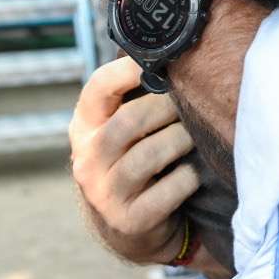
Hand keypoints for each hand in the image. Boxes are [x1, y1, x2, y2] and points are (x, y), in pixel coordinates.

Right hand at [69, 56, 201, 262]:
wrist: (129, 226)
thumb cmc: (135, 159)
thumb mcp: (124, 129)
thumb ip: (136, 96)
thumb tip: (174, 51)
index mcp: (84, 127)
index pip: (97, 89)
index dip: (128, 70)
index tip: (160, 61)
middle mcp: (86, 159)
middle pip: (128, 122)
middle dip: (166, 109)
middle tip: (192, 103)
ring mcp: (104, 193)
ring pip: (148, 156)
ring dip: (180, 141)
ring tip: (194, 135)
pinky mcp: (129, 220)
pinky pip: (167, 191)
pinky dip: (187, 178)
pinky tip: (194, 173)